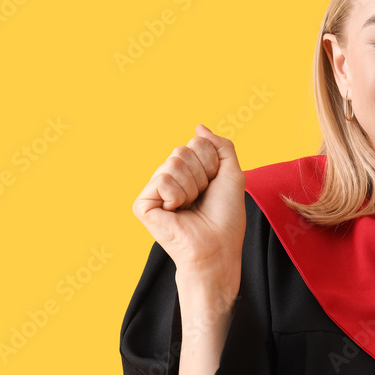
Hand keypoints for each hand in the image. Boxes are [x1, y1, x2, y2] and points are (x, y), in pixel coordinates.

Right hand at [132, 125, 246, 303]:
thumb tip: (199, 127)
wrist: (217, 247)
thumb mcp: (232, 175)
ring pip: (172, 164)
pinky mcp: (142, 204)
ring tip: (190, 207)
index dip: (212, 163)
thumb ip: (221, 147)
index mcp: (189, 171)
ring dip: (191, 187)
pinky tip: (176, 212)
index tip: (214, 185)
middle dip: (201, 173)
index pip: (196, 143)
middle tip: (202, 198)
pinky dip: (177, 195)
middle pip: (182, 150)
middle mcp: (169, 178)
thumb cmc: (226, 217)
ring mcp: (154, 191)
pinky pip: (162, 179)